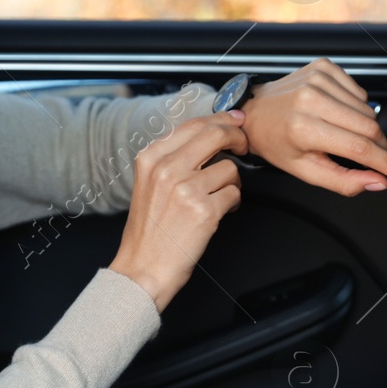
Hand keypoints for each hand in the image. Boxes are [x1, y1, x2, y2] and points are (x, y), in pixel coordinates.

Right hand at [109, 112, 246, 310]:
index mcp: (151, 158)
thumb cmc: (148, 231)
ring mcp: (186, 189)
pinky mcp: (204, 211)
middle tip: (243, 146)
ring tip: (218, 198)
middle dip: (237, 138)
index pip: (193, 125)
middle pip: (215, 135)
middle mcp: (167, 168)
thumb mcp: (148, 183)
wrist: (142, 268)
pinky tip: (219, 212)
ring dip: (232, 183)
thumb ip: (172, 158)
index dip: (221, 119)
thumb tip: (208, 135)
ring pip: (229, 168)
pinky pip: (234, 193)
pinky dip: (233, 203)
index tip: (235, 120)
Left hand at [239, 58, 386, 195]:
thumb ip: (344, 182)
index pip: (359, 148)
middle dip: (380, 147)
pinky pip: (359, 92)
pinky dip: (356, 107)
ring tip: (343, 134)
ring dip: (366, 126)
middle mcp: (312, 99)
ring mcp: (318, 79)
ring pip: (367, 109)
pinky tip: (338, 114)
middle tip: (375, 157)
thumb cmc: (277, 143)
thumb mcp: (305, 171)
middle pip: (369, 127)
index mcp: (304, 128)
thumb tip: (378, 181)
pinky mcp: (324, 67)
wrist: (254, 111)